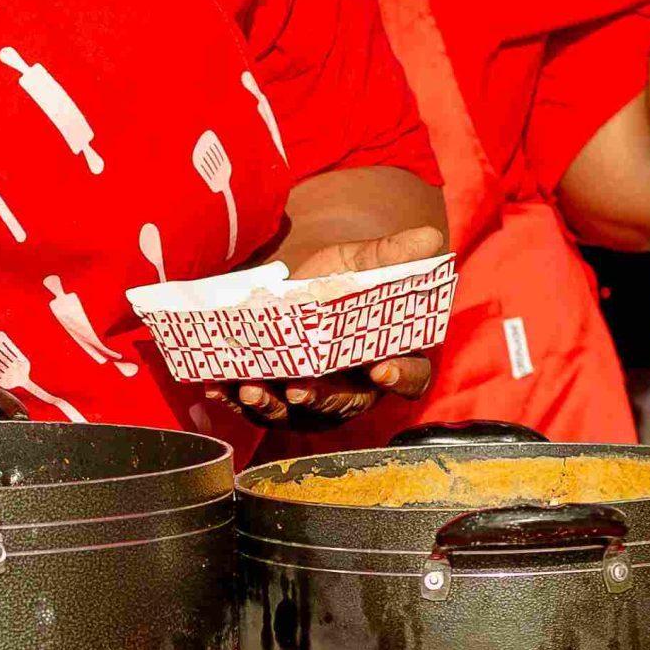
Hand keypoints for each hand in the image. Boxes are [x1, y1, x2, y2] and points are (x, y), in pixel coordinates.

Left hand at [206, 223, 445, 430]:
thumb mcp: (364, 263)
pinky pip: (260, 408)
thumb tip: (430, 237)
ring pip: (298, 413)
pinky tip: (219, 386)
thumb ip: (392, 256)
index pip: (411, 377)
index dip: (401, 376)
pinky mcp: (278, 401)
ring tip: (250, 388)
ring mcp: (316, 399)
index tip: (382, 368)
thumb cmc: (342, 280)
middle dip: (321, 398)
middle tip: (299, 387)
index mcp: (392, 356)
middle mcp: (356, 387)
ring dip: (272, 405)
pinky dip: (237, 400)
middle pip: (345, 403)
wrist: (297, 287)